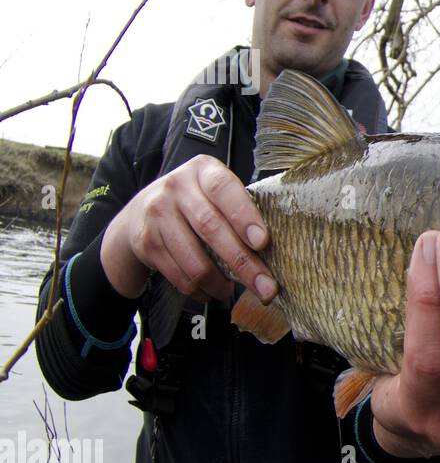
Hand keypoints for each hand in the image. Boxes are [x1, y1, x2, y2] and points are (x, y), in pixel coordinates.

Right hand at [101, 154, 275, 303]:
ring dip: (219, 283)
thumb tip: (274, 251)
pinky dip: (199, 290)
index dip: (244, 215)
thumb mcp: (214, 192)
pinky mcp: (146, 243)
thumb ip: (239, 209)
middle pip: (211, 228)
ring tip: (233, 290)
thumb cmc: (195, 202)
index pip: (224, 189)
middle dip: (243, 263)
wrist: (141, 211)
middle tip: (266, 287)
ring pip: (194, 260)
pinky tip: (211, 291)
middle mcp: (177, 188)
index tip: (263, 242)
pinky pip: (178, 275)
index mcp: (203, 171)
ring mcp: (158, 215)